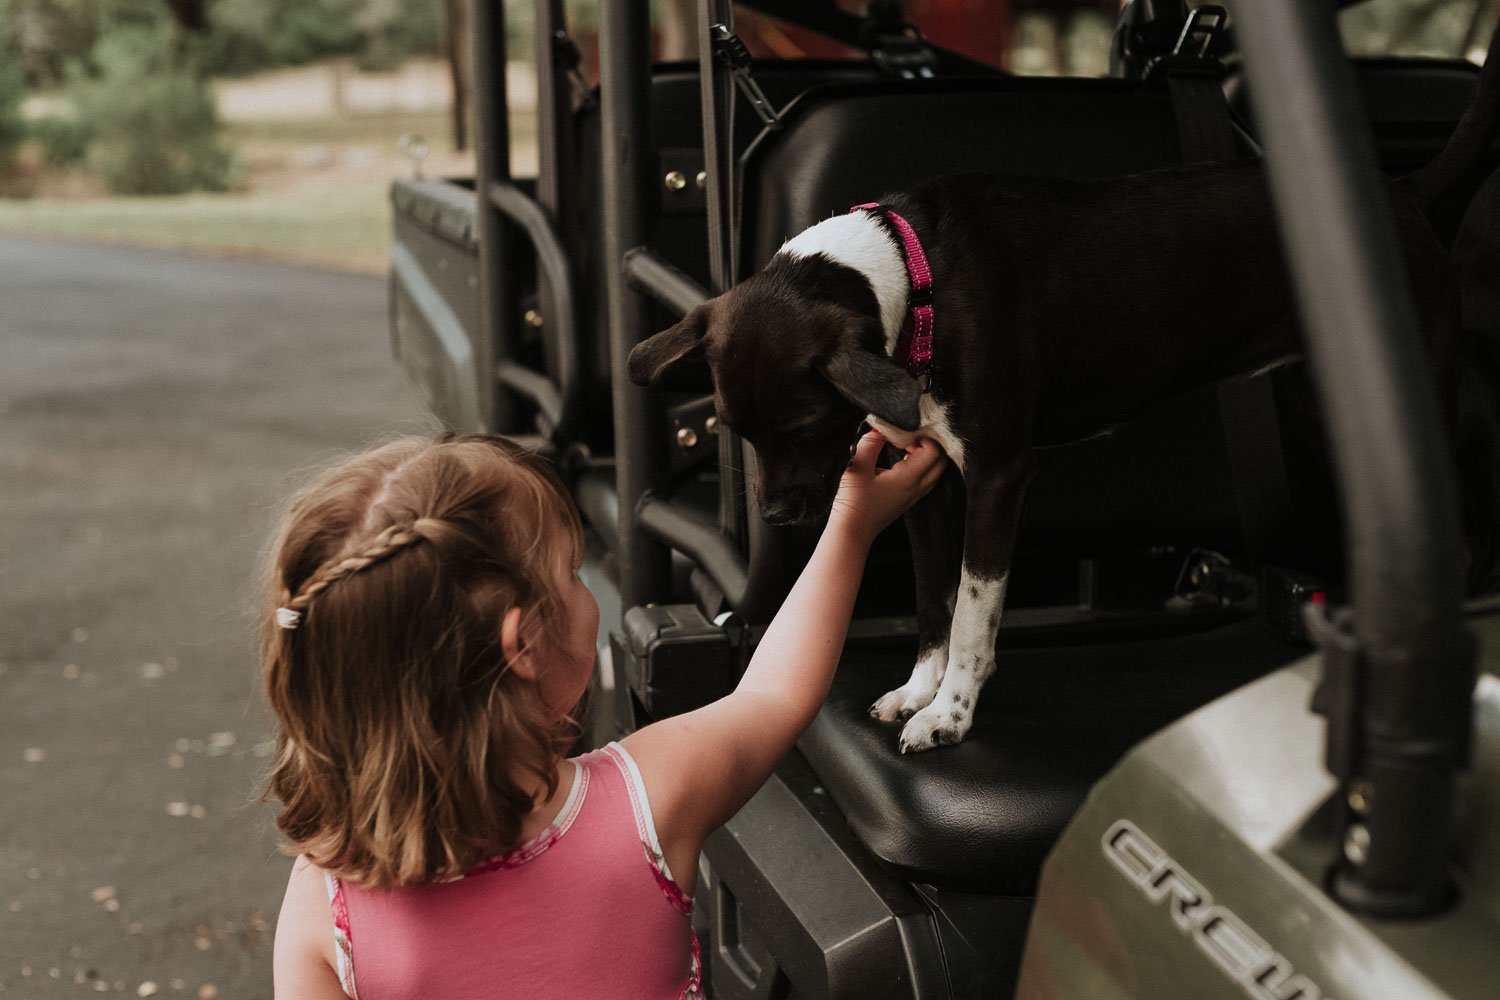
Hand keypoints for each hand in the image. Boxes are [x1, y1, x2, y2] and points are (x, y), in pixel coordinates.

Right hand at [828, 430, 946, 543]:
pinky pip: (928, 478)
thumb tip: (881, 429)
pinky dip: (922, 465)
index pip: (934, 452)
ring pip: (936, 471)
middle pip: (941, 461)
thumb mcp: (857, 466)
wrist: (853, 531)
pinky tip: (903, 460)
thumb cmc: (854, 502)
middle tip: (909, 436)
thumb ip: (870, 443)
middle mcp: (917, 488)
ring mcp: (915, 496)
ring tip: (905, 447)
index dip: (925, 437)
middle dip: (930, 444)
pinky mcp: (910, 500)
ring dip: (926, 455)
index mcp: (908, 479)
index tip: (907, 431)